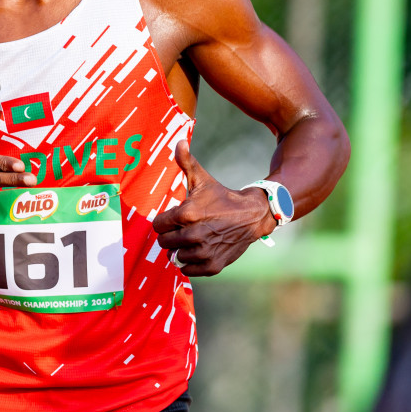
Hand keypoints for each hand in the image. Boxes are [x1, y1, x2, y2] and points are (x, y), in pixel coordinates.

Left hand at [151, 142, 276, 275]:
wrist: (252, 216)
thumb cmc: (222, 197)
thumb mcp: (203, 179)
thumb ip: (186, 161)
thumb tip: (179, 141)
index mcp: (186, 214)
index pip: (158, 226)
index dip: (164, 221)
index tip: (174, 218)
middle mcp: (194, 235)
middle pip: (164, 242)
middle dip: (171, 235)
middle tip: (183, 229)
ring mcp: (204, 252)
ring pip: (175, 257)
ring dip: (181, 250)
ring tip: (192, 239)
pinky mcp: (213, 266)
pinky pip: (188, 270)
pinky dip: (190, 263)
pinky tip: (198, 251)